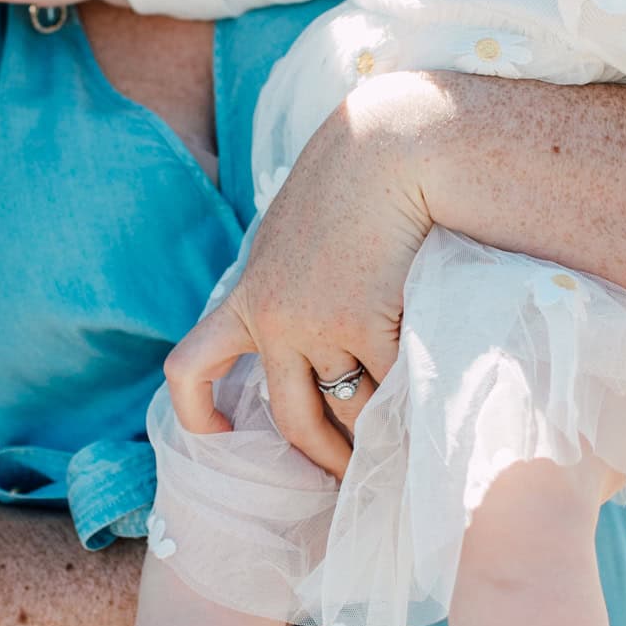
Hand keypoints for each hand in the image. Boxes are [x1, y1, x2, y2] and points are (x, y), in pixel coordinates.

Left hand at [165, 76, 439, 478]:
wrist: (388, 147)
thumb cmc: (352, 184)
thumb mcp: (297, 233)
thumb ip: (291, 280)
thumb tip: (309, 323)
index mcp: (249, 299)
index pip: (192, 367)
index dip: (196, 412)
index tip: (218, 435)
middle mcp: (276, 322)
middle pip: (292, 420)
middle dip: (323, 459)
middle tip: (351, 478)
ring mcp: (321, 326)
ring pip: (352, 411)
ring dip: (378, 437)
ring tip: (405, 454)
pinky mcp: (369, 322)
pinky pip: (393, 388)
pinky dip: (413, 409)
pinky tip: (433, 421)